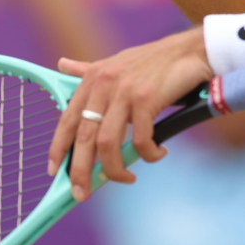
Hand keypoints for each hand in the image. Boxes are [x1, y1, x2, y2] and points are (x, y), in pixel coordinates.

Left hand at [47, 27, 213, 200]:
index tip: (55, 172)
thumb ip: (88, 69)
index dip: (59, 149)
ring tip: (127, 178)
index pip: (67, 120)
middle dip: (81, 172)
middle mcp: (104, 84)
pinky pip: (140, 139)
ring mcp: (125, 92)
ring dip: (115, 169)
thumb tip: (63, 64)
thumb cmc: (154, 61)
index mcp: (92, 78)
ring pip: (108, 143)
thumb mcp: (115, 62)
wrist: (190, 50)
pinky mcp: (146, 99)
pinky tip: (157, 153)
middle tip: (82, 194)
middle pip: (84, 138)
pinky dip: (148, 154)